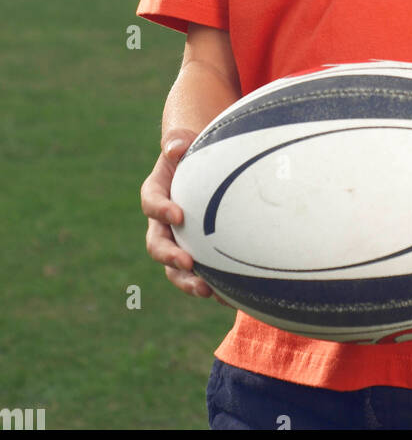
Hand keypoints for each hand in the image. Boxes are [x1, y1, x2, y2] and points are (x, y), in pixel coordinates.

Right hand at [141, 127, 230, 305]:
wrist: (204, 166)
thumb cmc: (194, 151)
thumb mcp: (185, 142)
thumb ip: (178, 142)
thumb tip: (175, 146)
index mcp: (157, 193)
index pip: (151, 203)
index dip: (160, 210)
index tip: (178, 215)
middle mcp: (162, 222)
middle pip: (158, 244)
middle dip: (170, 257)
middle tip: (188, 263)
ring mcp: (178, 240)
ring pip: (174, 268)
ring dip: (187, 281)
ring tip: (207, 291)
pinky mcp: (196, 253)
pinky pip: (200, 274)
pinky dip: (213, 287)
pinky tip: (231, 298)